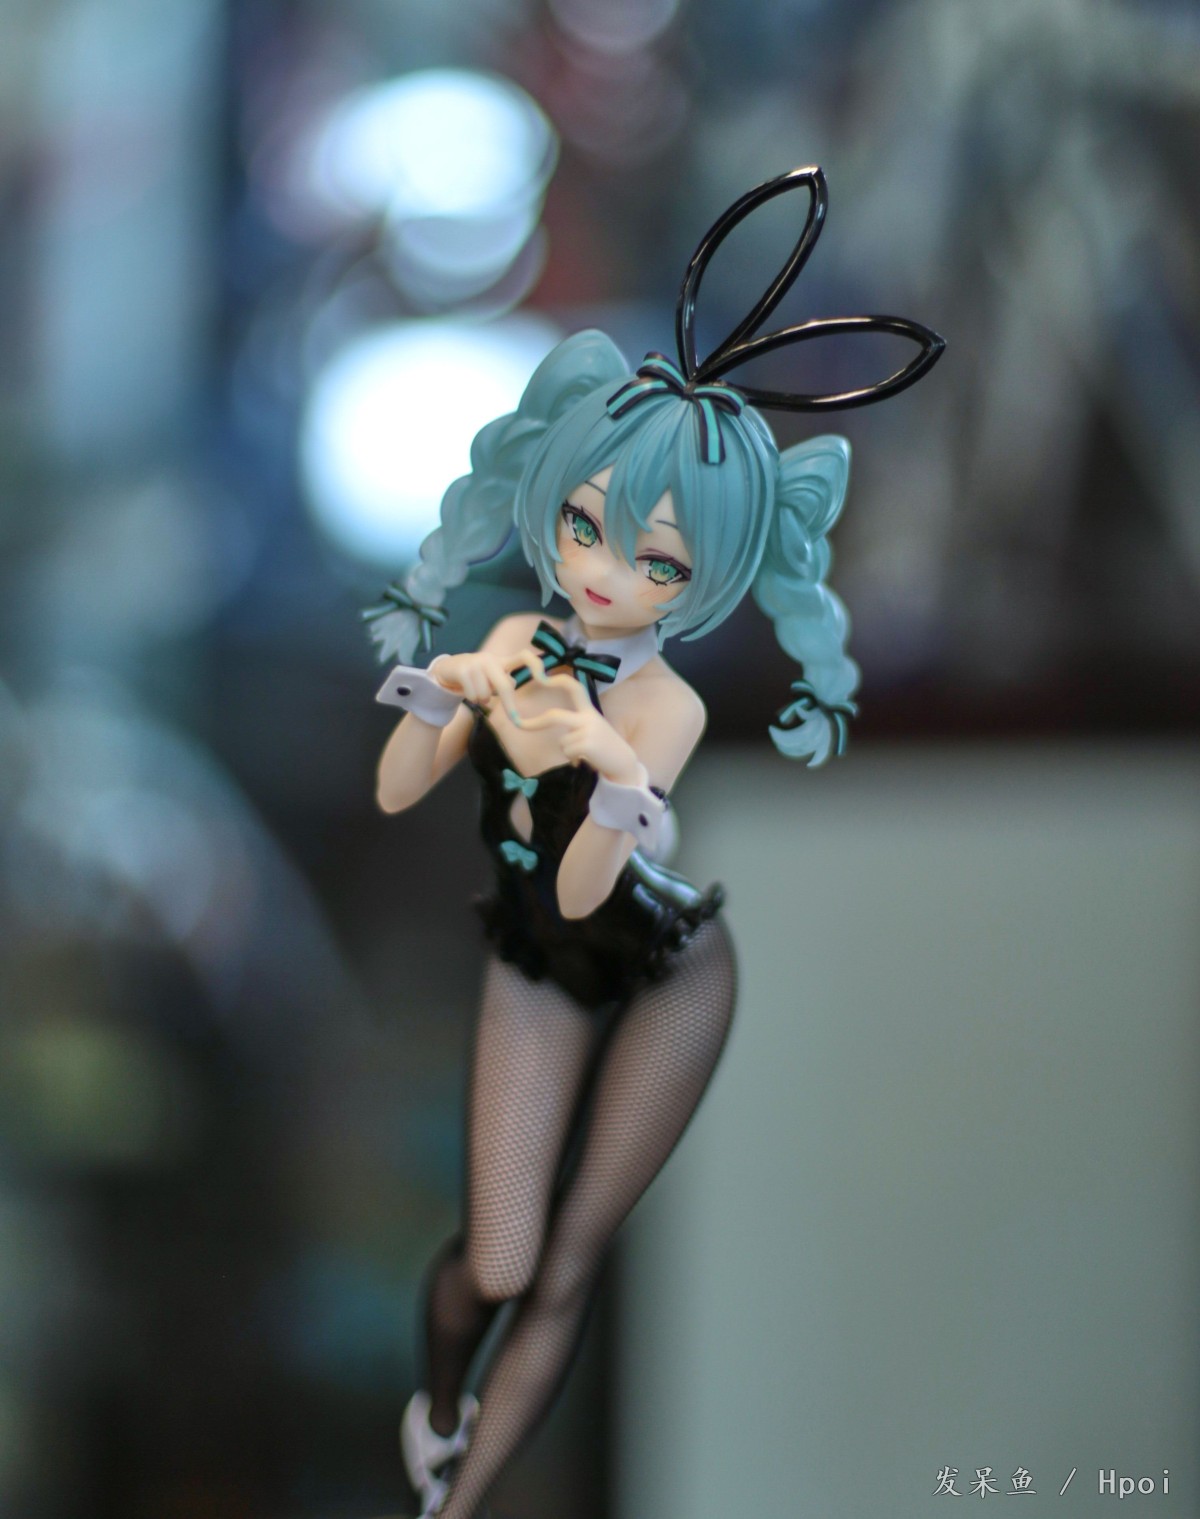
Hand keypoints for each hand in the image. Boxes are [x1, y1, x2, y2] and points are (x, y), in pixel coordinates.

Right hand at [429, 648, 545, 715]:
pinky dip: (471, 698)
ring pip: (486, 694)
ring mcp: (475, 663)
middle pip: (506, 685)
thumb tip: (512, 684)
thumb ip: (505, 683)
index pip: (524, 656)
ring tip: (476, 692)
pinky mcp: (462, 670)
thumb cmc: (477, 677)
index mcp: (502, 661)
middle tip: (515, 720)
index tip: (544, 680)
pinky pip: (473, 695)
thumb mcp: (493, 678)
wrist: (447, 670)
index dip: (536, 666)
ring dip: (482, 699)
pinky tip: (467, 691)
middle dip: (509, 705)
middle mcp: (490, 659)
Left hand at [517, 677, 644, 783]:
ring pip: (562, 741)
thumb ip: (576, 721)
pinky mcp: (588, 745)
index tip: (542, 677)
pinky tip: (587, 758)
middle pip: (555, 716)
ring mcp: (589, 730)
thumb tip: (551, 720)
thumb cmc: (604, 747)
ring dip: (568, 750)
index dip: (559, 680)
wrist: (623, 762)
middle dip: (535, 723)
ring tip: (584, 752)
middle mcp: (589, 717)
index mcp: (589, 710)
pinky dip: (573, 758)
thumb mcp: (592, 727)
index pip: (574, 688)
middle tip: (521, 725)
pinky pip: (567, 752)